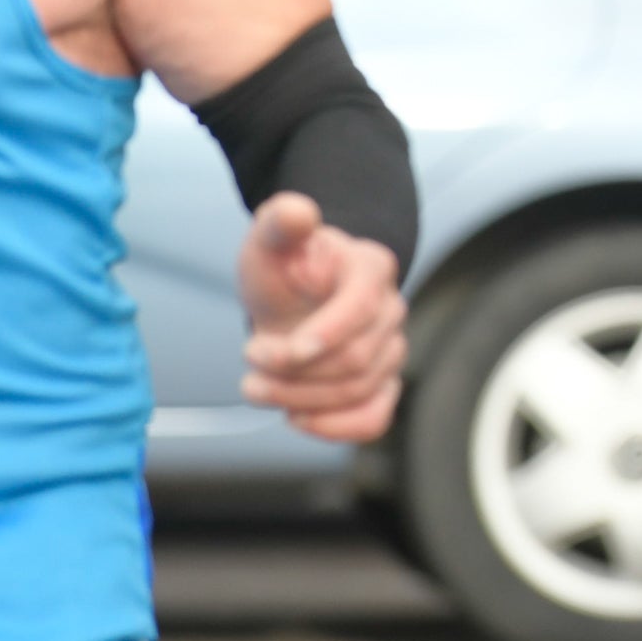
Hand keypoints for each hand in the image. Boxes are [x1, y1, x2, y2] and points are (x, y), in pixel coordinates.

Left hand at [236, 193, 405, 441]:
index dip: (320, 336)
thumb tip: (298, 212)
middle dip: (294, 371)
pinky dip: (337, 428)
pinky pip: (375, 418)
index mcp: (371, 268)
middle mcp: (392, 310)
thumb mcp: (270, 240)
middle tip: (249, 362)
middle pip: (357, 359)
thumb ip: (281, 221)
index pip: (360, 309)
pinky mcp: (382, 385)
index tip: (268, 351)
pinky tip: (296, 417)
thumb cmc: (284, 267)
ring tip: (256, 387)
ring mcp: (392, 350)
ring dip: (300, 398)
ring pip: (359, 391)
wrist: (295, 296)